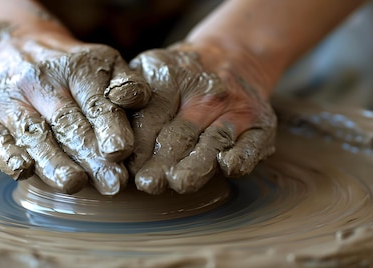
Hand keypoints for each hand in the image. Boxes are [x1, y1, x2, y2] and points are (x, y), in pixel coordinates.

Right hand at [0, 33, 150, 194]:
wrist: (15, 49)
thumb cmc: (73, 71)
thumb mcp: (105, 65)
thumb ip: (127, 84)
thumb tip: (135, 100)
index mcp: (75, 67)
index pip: (96, 102)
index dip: (109, 127)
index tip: (120, 152)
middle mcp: (38, 80)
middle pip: (67, 122)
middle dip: (90, 155)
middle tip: (111, 183)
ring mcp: (8, 99)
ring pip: (34, 133)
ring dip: (53, 161)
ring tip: (73, 183)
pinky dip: (7, 155)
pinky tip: (23, 170)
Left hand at [127, 43, 276, 193]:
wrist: (232, 57)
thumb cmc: (177, 76)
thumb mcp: (148, 71)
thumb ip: (125, 91)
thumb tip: (112, 106)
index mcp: (171, 76)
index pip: (151, 115)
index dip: (138, 144)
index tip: (124, 167)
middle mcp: (206, 91)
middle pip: (180, 132)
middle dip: (162, 161)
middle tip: (147, 184)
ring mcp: (236, 108)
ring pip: (214, 140)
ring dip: (197, 163)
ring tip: (179, 183)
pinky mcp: (260, 125)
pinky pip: (251, 143)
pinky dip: (241, 155)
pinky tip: (227, 167)